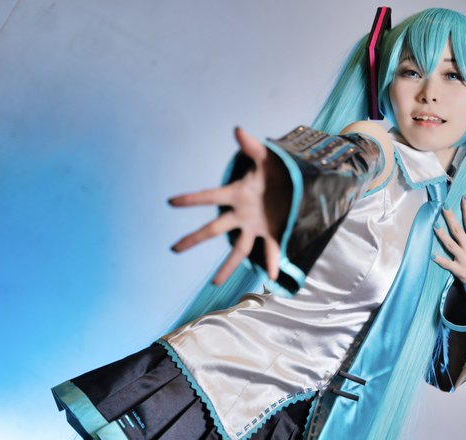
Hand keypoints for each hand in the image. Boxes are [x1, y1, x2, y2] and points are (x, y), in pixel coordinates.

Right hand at [169, 127, 288, 284]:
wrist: (294, 184)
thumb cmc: (275, 170)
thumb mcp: (266, 158)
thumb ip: (252, 147)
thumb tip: (238, 129)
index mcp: (237, 194)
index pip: (210, 196)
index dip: (192, 198)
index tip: (171, 201)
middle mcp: (242, 214)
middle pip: (214, 229)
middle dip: (194, 238)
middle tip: (174, 248)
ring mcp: (255, 226)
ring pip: (238, 249)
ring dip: (227, 266)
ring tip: (214, 283)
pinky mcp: (273, 233)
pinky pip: (270, 250)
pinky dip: (271, 262)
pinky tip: (271, 276)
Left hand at [432, 196, 465, 283]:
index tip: (463, 198)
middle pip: (457, 230)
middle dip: (451, 218)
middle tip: (444, 207)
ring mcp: (462, 258)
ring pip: (450, 244)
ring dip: (442, 235)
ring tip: (435, 225)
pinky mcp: (458, 269)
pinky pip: (447, 264)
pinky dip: (440, 260)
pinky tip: (432, 254)